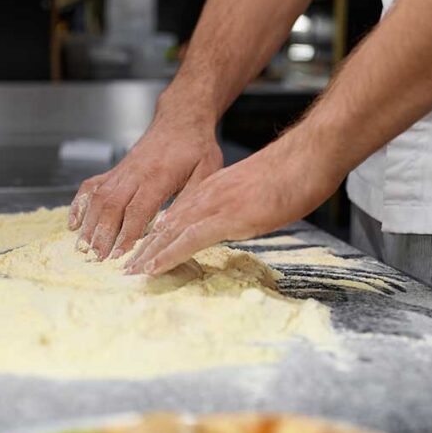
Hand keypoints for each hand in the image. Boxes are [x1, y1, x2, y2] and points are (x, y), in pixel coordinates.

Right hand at [68, 111, 222, 259]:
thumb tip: (173, 228)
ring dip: (89, 224)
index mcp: (158, 175)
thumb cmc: (197, 147)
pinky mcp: (115, 170)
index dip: (126, 233)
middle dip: (102, 234)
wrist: (182, 118)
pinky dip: (79, 204)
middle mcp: (134, 173)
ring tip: (83, 248)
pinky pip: (91, 187)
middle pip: (111, 206)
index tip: (118, 255)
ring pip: (98, 198)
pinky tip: (74, 223)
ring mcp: (121, 171)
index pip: (137, 209)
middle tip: (96, 258)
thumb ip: (189, 200)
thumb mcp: (206, 172)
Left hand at [124, 127, 342, 275]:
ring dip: (148, 254)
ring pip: (170, 232)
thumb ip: (239, 209)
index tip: (143, 252)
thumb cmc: (291, 177)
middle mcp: (206, 196)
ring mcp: (214, 206)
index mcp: (214, 190)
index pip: (177, 216)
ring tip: (130, 272)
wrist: (305, 159)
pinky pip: (189, 239)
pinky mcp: (225, 217)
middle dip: (145, 248)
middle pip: (167, 225)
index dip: (158, 236)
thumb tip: (235, 224)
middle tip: (126, 268)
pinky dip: (168, 254)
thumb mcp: (256, 194)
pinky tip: (154, 267)